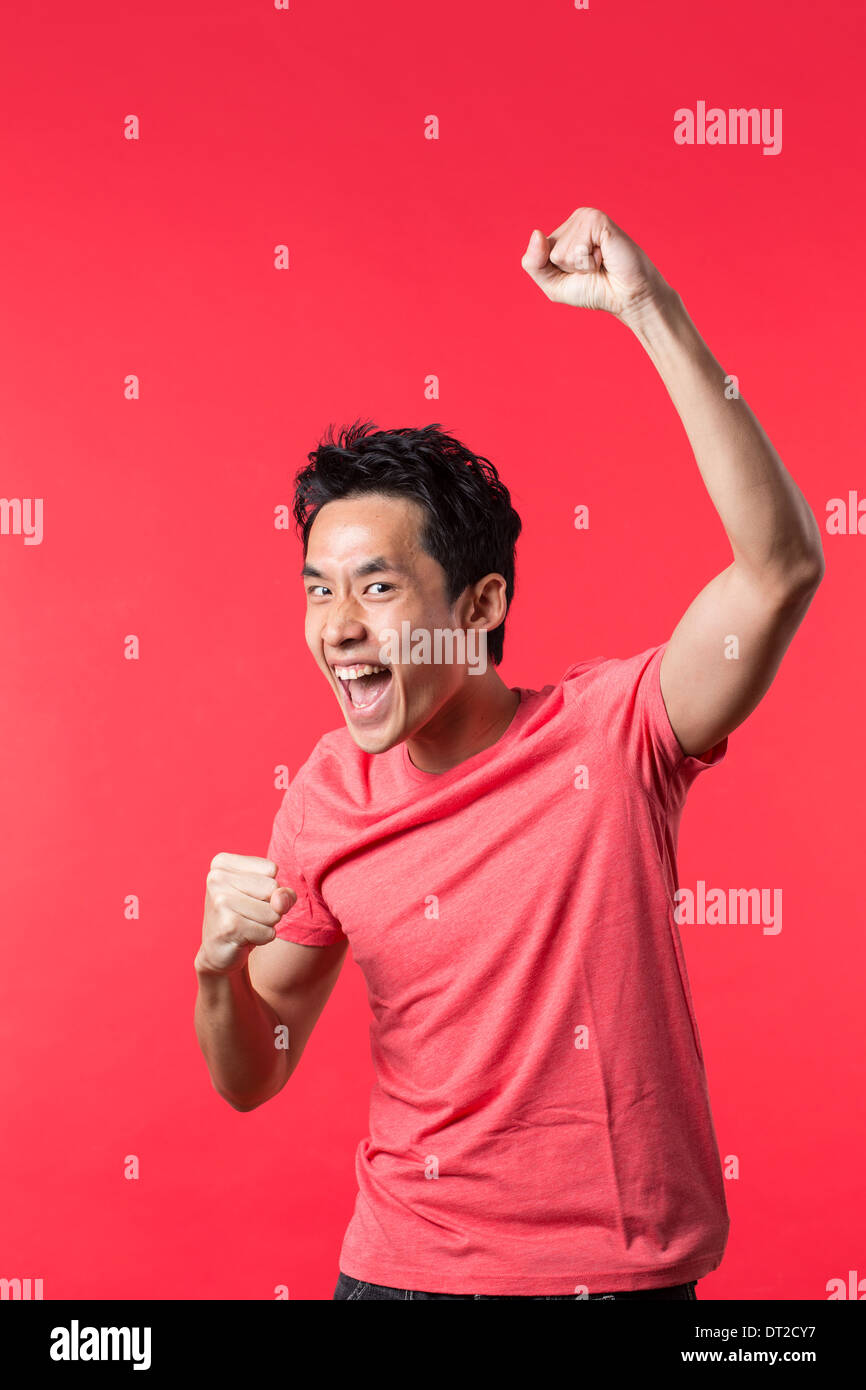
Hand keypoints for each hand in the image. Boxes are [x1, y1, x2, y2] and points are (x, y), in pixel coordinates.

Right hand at [196, 852, 295, 975]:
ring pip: (273, 912)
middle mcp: (217, 878)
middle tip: (247, 914)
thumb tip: (280, 901)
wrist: (218, 951)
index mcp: (222, 862)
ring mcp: (220, 901)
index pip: (271, 869)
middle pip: (273, 888)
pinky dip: (262, 938)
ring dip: (267, 924)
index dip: (269, 888)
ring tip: (246, 926)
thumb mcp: (267, 896)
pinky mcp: (228, 926)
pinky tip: (244, 938)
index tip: (248, 897)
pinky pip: (268, 932)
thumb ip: (283, 892)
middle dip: (269, 907)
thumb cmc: (245, 916)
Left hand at [520, 207, 672, 323]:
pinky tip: (605, 256)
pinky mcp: (597, 220)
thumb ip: (534, 264)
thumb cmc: (595, 290)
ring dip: (580, 266)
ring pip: (560, 252)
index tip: (578, 275)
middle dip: (567, 270)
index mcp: (562, 234)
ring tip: (599, 263)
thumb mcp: (554, 285)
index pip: (535, 255)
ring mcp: (585, 217)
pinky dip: (589, 262)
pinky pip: (576, 249)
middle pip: (546, 252)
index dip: (554, 274)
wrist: (627, 297)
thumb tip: (536, 233)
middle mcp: (572, 222)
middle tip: (592, 269)